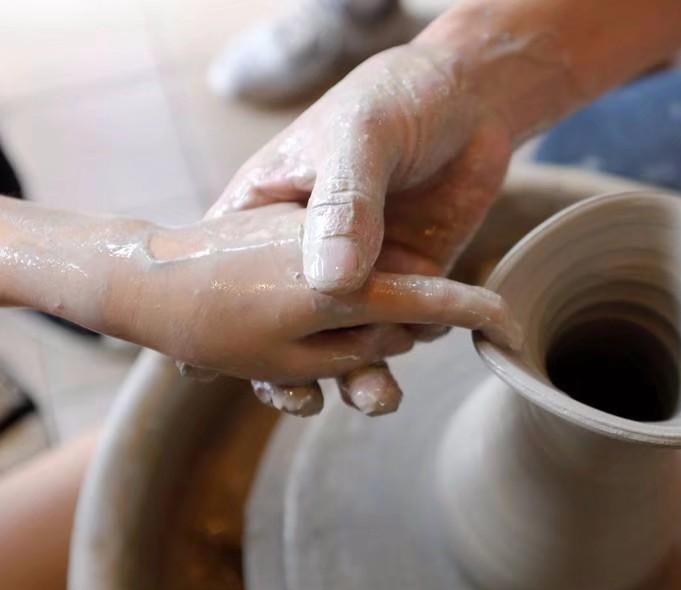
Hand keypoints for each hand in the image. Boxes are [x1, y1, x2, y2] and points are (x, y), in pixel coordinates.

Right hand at [209, 43, 513, 413]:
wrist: (468, 92)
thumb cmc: (393, 99)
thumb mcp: (357, 138)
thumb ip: (344, 204)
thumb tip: (334, 285)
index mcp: (272, 209)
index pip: (234, 270)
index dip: (223, 318)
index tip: (208, 363)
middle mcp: (313, 248)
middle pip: (293, 321)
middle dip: (297, 369)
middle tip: (303, 396)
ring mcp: (363, 265)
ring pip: (350, 334)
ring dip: (360, 374)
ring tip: (376, 401)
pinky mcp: (411, 275)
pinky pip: (404, 324)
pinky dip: (411, 341)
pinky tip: (422, 342)